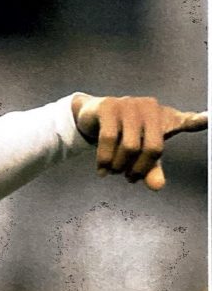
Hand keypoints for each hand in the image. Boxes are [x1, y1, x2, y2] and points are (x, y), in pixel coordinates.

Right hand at [72, 94, 206, 189]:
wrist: (92, 116)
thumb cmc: (123, 135)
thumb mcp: (140, 154)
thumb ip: (151, 170)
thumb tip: (158, 186)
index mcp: (166, 117)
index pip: (188, 121)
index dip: (199, 120)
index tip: (208, 119)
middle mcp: (151, 107)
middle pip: (153, 148)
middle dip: (139, 170)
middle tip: (128, 178)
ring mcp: (129, 104)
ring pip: (130, 146)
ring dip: (119, 166)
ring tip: (113, 172)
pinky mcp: (108, 105)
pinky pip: (109, 138)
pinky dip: (105, 159)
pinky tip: (102, 170)